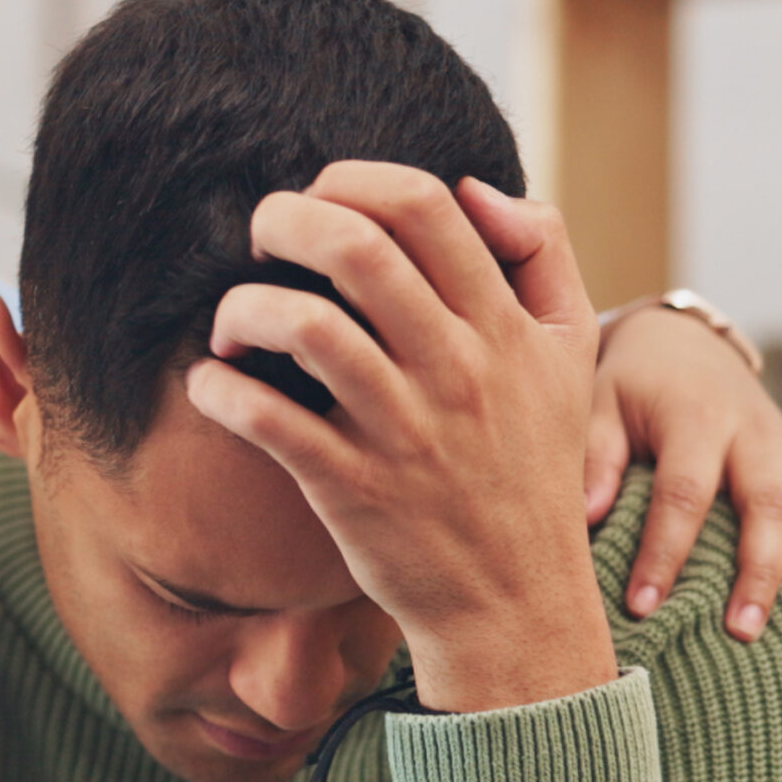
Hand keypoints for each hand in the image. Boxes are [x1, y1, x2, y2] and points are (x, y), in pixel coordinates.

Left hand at [184, 161, 617, 713]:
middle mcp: (455, 369)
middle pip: (357, 249)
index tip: (319, 198)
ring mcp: (400, 429)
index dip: (353, 180)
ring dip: (244, 308)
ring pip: (306, 328)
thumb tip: (475, 188)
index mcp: (502, 325)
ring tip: (232, 326)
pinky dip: (220, 391)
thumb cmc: (530, 468)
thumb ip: (543, 256)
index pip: (425, 207)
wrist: (515, 601)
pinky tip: (210, 386)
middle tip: (258, 238)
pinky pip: (268, 421)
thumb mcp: (572, 355)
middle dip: (284, 221)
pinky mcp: (350, 488)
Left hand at [583, 305, 781, 643]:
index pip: (684, 492)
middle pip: (768, 507)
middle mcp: (756, 436)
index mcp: (698, 419)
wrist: (683, 347)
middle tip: (742, 632)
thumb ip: (595, 458)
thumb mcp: (598, 405)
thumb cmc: (630, 387)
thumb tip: (587, 516)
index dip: (665, 550)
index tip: (643, 605)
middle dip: (760, 572)